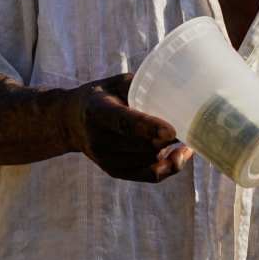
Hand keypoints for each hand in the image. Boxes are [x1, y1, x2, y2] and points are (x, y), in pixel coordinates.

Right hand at [63, 73, 193, 182]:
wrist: (71, 121)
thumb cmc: (100, 95)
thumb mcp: (113, 83)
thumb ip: (137, 88)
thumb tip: (173, 93)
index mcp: (96, 111)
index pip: (123, 122)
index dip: (148, 127)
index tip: (172, 130)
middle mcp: (98, 139)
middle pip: (142, 145)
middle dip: (167, 138)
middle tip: (187, 123)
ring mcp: (105, 159)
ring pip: (149, 159)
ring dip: (168, 148)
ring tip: (180, 133)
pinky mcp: (113, 172)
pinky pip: (150, 175)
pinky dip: (169, 166)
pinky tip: (181, 155)